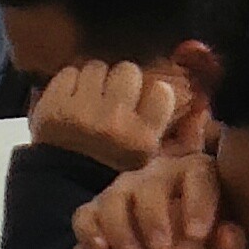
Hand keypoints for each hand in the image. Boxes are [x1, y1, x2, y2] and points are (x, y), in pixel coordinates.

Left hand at [33, 57, 196, 175]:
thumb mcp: (151, 158)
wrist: (63, 180)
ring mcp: (81, 111)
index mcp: (142, 138)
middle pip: (128, 70)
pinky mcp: (53, 105)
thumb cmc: (112, 167)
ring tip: (94, 95)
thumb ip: (175, 130)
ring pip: (97, 67)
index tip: (148, 96)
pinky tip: (75, 96)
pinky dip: (73, 81)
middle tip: (117, 93)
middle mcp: (114, 122)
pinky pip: (69, 72)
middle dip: (124, 79)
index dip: (154, 91)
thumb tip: (195, 99)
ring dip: (97, 78)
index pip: (161, 91)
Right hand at [74, 145, 245, 248]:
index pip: (199, 170)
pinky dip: (91, 229)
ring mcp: (122, 211)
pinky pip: (85, 213)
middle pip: (149, 178)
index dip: (198, 197)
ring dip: (122, 225)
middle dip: (153, 213)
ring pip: (114, 193)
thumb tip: (227, 227)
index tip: (196, 235)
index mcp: (196, 200)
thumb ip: (244, 242)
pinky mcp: (93, 228)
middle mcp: (158, 197)